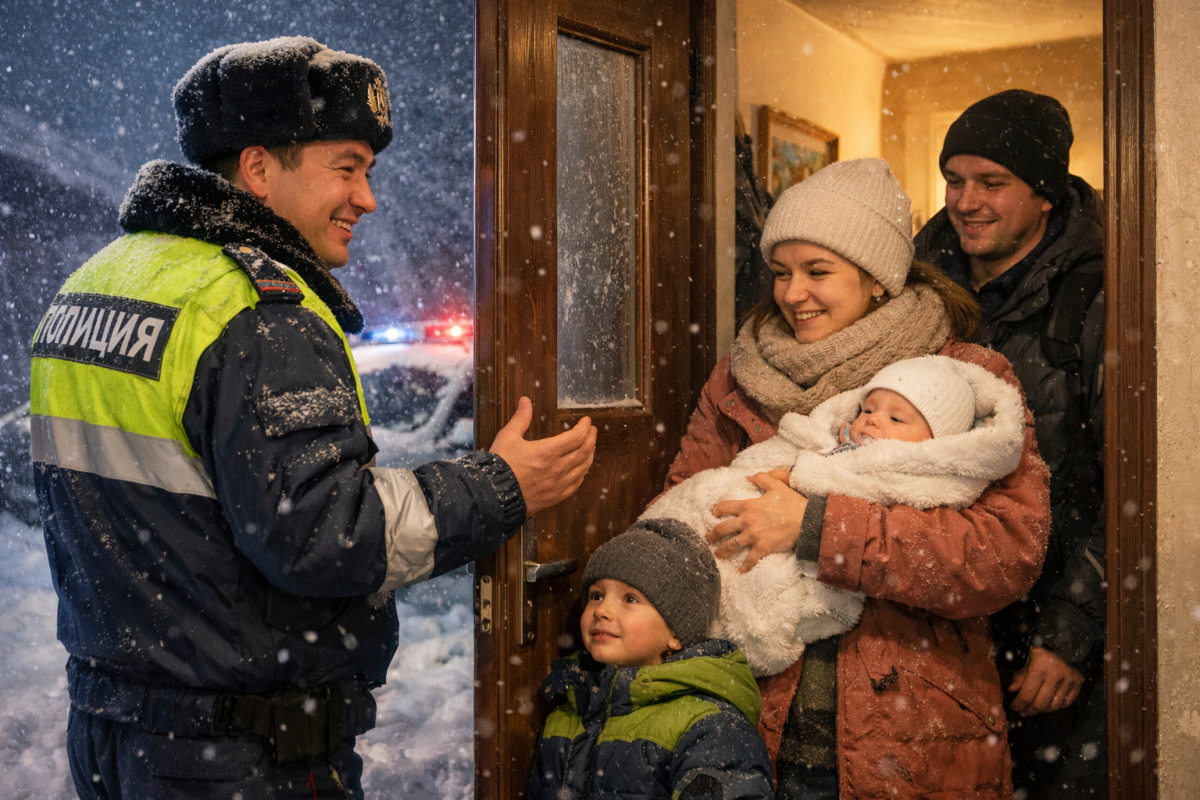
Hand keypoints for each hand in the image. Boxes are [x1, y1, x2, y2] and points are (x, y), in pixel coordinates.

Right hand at [488, 397, 596, 515]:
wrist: (493, 496)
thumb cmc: (500, 466)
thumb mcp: (508, 437)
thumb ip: (521, 418)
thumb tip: (525, 401)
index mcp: (547, 452)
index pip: (576, 437)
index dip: (585, 427)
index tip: (586, 421)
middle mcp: (557, 469)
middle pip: (584, 452)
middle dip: (591, 438)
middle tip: (592, 431)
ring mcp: (557, 484)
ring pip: (582, 468)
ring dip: (589, 456)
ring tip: (590, 447)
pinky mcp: (555, 497)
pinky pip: (575, 485)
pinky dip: (582, 474)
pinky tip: (581, 470)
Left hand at [706, 469, 807, 572]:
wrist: (806, 519)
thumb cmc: (792, 502)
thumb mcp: (776, 486)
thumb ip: (761, 479)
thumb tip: (748, 476)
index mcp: (748, 506)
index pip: (724, 507)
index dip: (716, 510)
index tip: (712, 514)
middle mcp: (747, 521)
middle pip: (722, 529)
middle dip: (712, 535)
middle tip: (708, 540)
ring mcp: (753, 536)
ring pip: (731, 546)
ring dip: (722, 552)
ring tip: (717, 556)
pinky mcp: (762, 548)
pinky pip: (749, 560)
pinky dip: (744, 567)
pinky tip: (740, 572)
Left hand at [1008, 646, 1083, 715]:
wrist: (1062, 645)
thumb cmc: (1039, 653)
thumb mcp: (1025, 660)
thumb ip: (1018, 676)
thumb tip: (1011, 691)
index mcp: (1039, 668)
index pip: (1027, 694)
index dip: (1019, 704)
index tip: (1014, 707)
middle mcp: (1055, 675)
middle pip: (1041, 704)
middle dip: (1030, 711)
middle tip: (1024, 712)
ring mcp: (1068, 680)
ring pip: (1054, 706)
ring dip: (1043, 710)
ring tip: (1036, 707)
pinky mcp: (1077, 683)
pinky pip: (1066, 703)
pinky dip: (1057, 706)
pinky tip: (1049, 702)